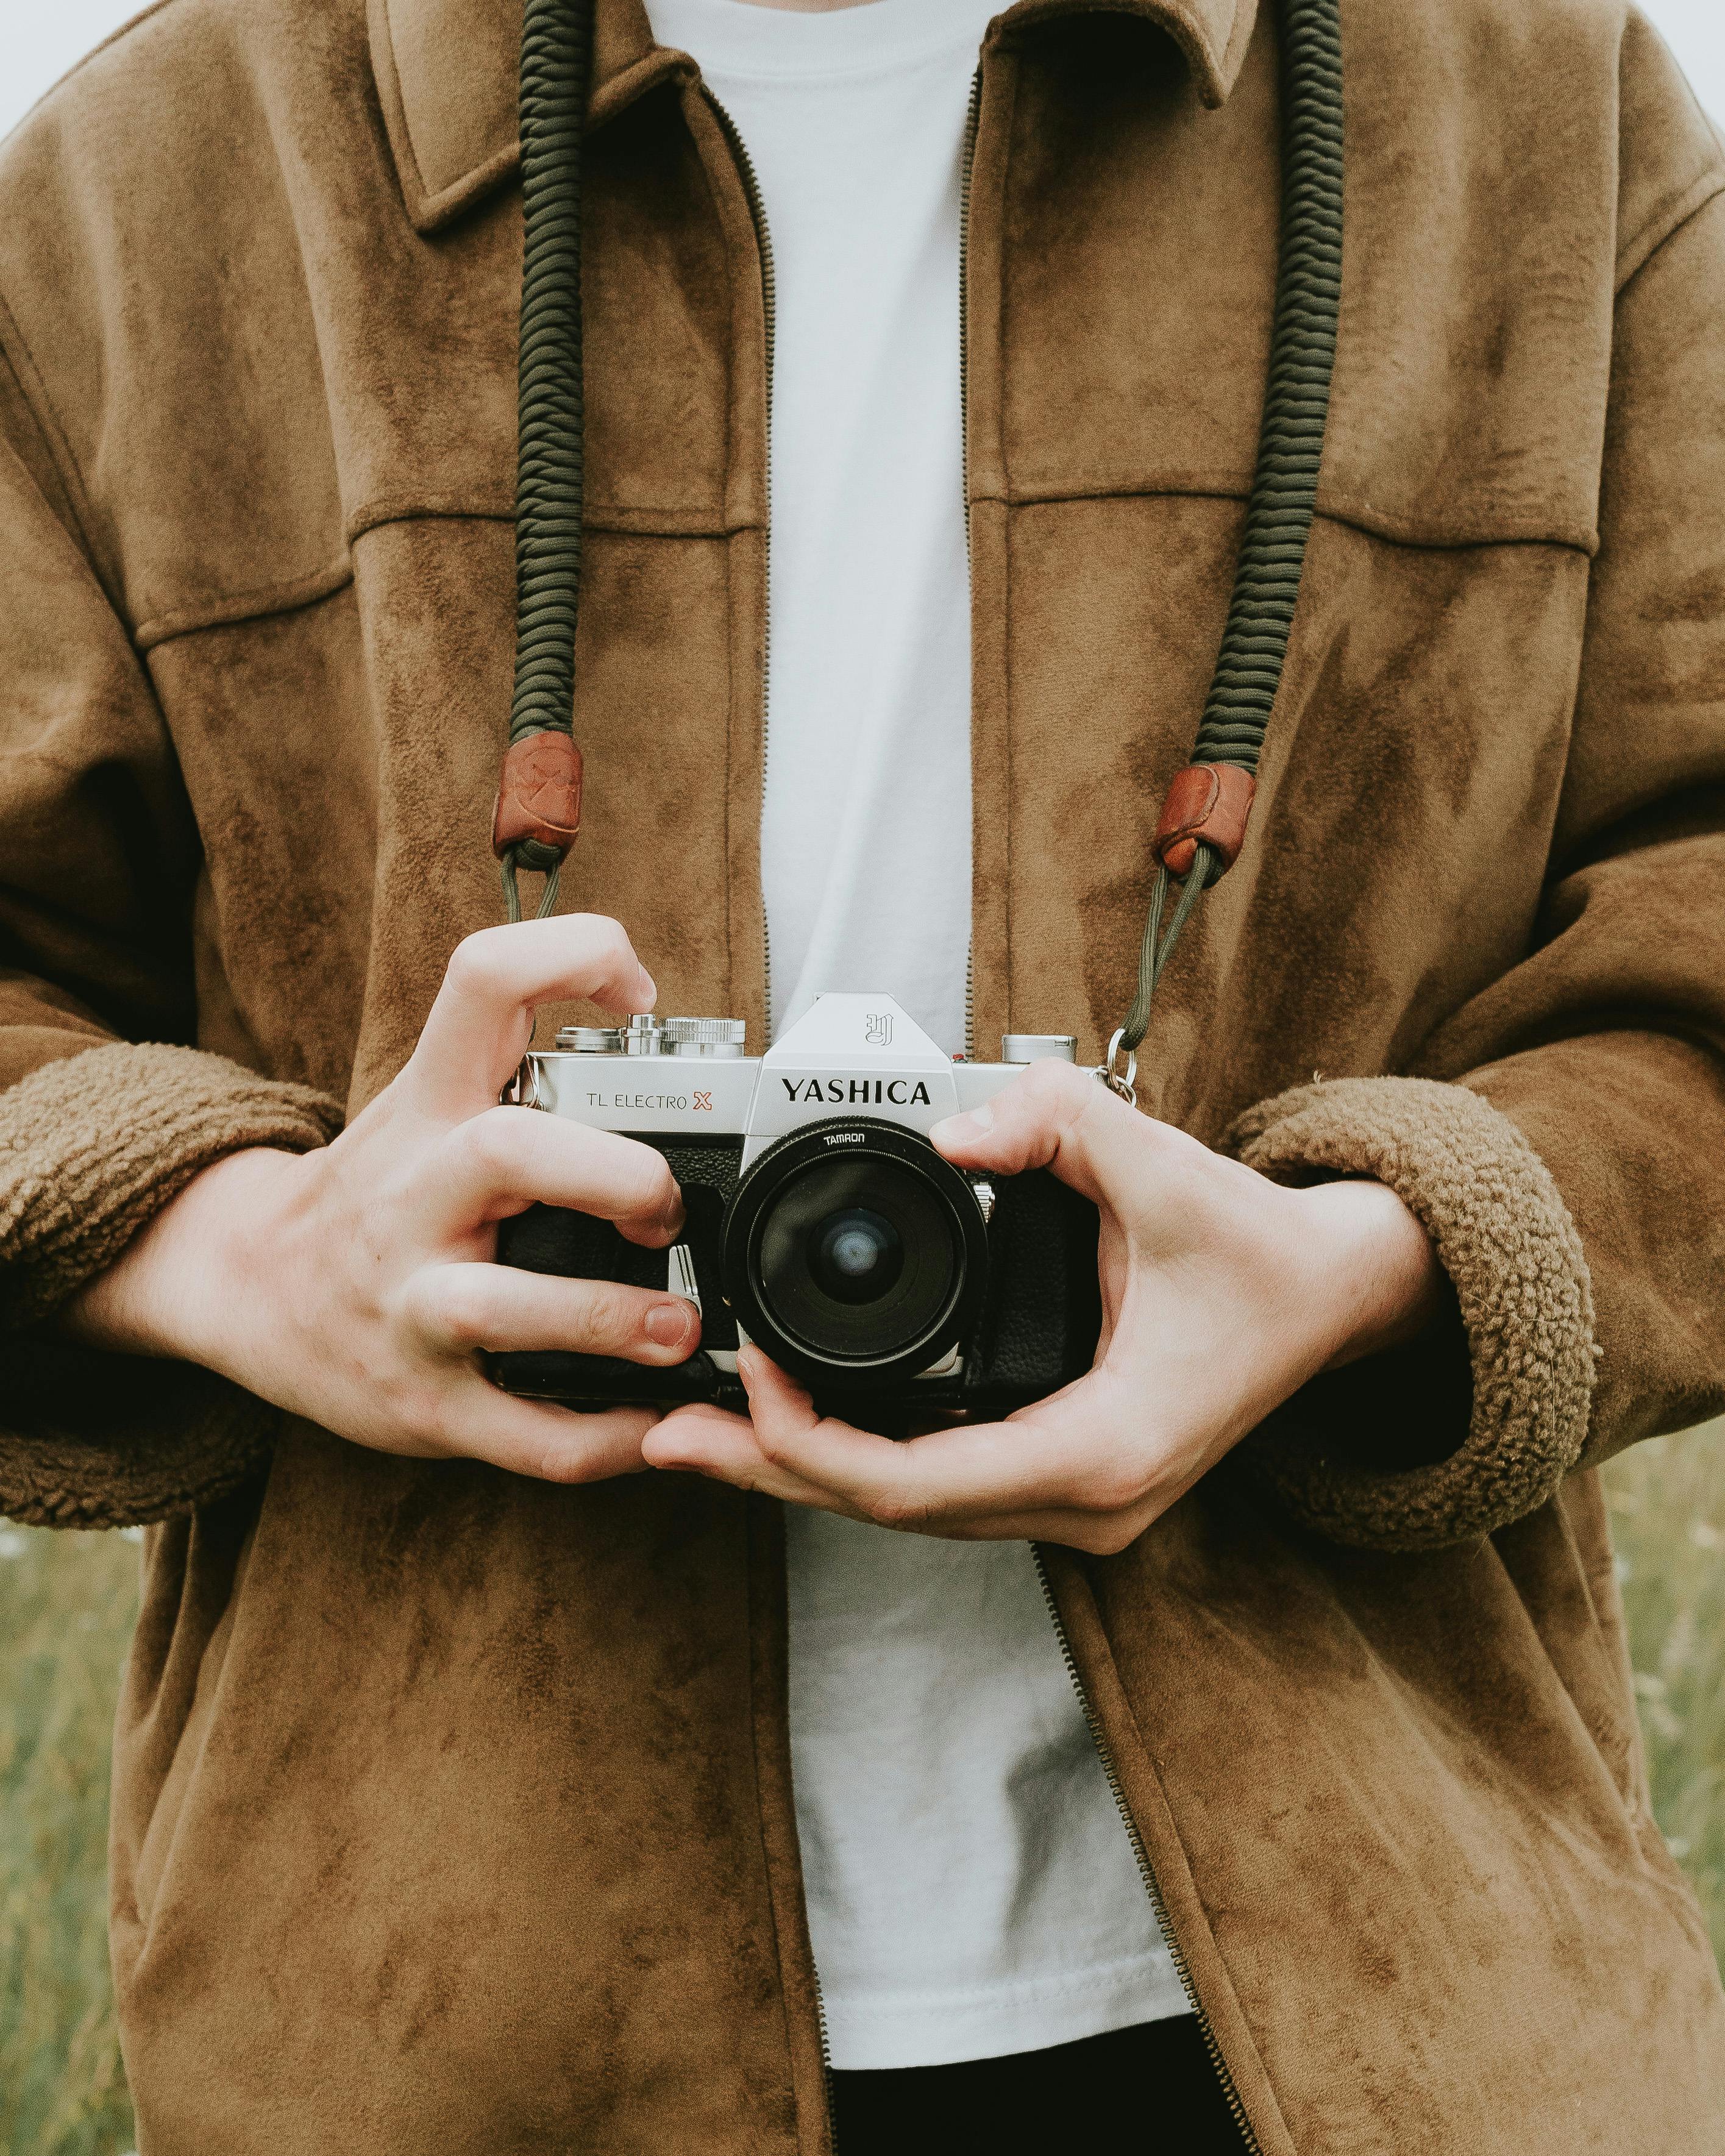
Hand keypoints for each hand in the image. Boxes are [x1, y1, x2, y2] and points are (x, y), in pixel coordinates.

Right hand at [63, 917, 701, 1482]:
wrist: (247, 1287)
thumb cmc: (377, 1191)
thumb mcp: (426, 1106)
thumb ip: (523, 1073)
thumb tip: (669, 1054)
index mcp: (428, 1106)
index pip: (485, 981)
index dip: (573, 957)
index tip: (640, 993)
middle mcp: (413, 1194)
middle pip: (506, 1151)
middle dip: (612, 1177)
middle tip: (666, 1210)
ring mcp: (408, 1305)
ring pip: (498, 1308)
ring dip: (608, 1321)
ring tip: (675, 1330)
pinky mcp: (420, 1403)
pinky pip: (519, 1434)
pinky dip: (597, 1440)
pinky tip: (645, 1423)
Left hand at [644, 1060, 1444, 1550]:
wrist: (1333, 1298)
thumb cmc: (1260, 1254)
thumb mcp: (1169, 1172)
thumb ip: (1061, 1124)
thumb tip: (959, 1128)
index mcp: (1101, 1449)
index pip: (915, 1485)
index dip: (812, 1446)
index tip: (750, 1379)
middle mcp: (1084, 1501)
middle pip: (892, 1513)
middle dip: (775, 1470)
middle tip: (667, 1435)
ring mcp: (1076, 1503)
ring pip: (911, 1509)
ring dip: (808, 1469)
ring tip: (707, 1430)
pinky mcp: (1066, 1479)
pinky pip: (940, 1485)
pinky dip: (862, 1457)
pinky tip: (801, 1427)